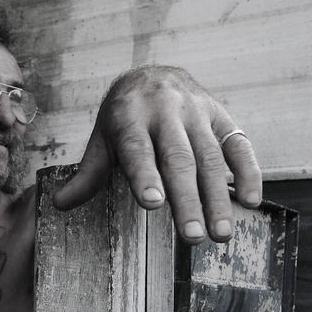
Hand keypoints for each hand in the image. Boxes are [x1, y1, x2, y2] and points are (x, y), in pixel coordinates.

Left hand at [53, 66, 260, 243]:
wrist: (153, 74)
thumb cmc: (123, 118)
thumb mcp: (101, 139)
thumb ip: (87, 173)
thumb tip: (60, 204)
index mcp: (130, 118)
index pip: (138, 150)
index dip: (145, 176)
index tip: (152, 203)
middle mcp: (166, 113)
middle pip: (179, 161)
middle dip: (187, 201)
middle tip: (193, 237)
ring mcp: (197, 113)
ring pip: (210, 158)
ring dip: (218, 198)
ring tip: (220, 234)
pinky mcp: (221, 116)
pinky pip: (240, 145)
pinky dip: (249, 172)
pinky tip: (251, 201)